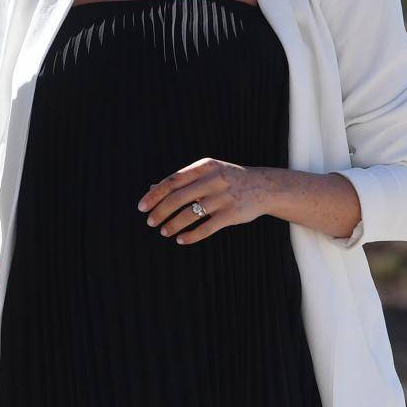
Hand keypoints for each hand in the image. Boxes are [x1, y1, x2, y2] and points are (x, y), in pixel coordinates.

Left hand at [137, 158, 271, 243]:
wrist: (264, 186)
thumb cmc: (227, 179)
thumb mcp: (206, 173)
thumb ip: (182, 180)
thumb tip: (152, 189)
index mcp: (204, 167)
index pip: (172, 181)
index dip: (155, 195)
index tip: (142, 207)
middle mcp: (213, 180)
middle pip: (178, 198)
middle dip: (160, 212)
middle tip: (150, 222)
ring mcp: (223, 197)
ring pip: (190, 214)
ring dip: (173, 225)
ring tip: (164, 232)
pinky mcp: (232, 214)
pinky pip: (206, 228)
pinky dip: (191, 235)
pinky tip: (181, 239)